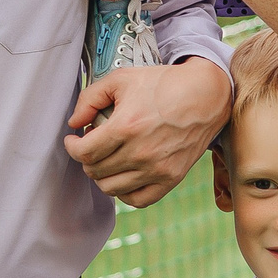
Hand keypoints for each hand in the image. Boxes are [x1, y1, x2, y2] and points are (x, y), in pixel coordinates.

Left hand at [65, 59, 231, 207]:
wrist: (206, 94)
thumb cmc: (162, 83)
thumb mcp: (121, 79)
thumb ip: (89, 98)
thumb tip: (74, 123)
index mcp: (125, 127)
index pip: (84, 153)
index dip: (72, 147)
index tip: (74, 139)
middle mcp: (140, 153)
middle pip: (95, 171)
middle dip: (87, 157)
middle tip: (94, 143)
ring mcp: (157, 169)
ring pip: (111, 188)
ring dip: (102, 174)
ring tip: (108, 158)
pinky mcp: (171, 178)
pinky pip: (138, 199)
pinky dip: (125, 192)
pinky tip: (124, 175)